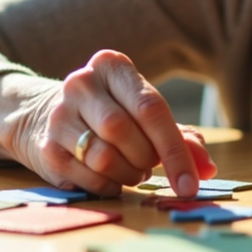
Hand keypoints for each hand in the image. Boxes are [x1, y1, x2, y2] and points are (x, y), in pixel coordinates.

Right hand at [6, 50, 216, 196]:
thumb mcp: (143, 114)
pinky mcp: (46, 147)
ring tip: (129, 169)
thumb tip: (207, 168)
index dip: (175, 150)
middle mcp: (81, 83)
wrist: (44, 115)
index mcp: (111, 66)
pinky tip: (108, 177)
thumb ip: (180, 137)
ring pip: (105, 157)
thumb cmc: (110, 113)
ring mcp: (59, 114)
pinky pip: (88, 177)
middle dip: (146, 159)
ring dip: (127, 174)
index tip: (191, 184)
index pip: (151, 108)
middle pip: (126, 133)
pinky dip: (108, 186)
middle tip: (148, 165)